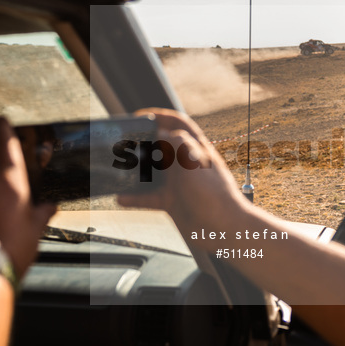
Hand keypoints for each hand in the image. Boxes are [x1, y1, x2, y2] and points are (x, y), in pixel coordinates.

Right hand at [117, 108, 253, 248]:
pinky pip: (149, 197)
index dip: (161, 116)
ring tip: (120, 170)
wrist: (224, 229)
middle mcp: (186, 163)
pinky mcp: (173, 201)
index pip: (179, 124)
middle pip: (162, 146)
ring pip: (152, 173)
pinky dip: (136, 198)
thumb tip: (157, 134)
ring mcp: (179, 182)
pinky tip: (122, 198)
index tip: (141, 116)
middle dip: (143, 143)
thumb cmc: (215, 194)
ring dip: (136, 172)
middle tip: (125, 143)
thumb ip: (174, 143)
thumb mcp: (193, 161)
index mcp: (196, 148)